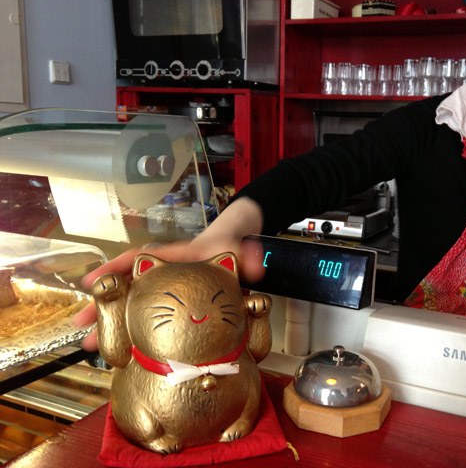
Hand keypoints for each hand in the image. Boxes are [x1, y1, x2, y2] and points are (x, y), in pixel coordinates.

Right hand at [73, 197, 265, 351]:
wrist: (232, 245)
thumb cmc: (228, 243)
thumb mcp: (238, 247)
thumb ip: (247, 254)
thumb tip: (255, 261)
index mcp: (175, 256)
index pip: (139, 257)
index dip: (114, 268)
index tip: (92, 280)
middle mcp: (164, 272)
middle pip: (127, 287)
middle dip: (103, 306)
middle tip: (80, 326)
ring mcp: (165, 289)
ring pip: (131, 306)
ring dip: (111, 324)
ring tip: (92, 346)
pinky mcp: (171, 304)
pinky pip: (145, 317)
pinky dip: (132, 332)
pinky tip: (123, 350)